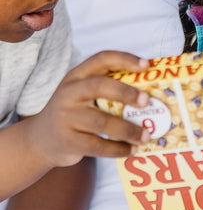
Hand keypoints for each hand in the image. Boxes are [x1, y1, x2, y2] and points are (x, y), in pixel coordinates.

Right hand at [30, 50, 149, 167]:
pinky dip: (118, 149)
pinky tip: (132, 150)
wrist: (43, 139)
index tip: (146, 65)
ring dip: (129, 130)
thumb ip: (109, 92)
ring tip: (147, 136)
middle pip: (99, 86)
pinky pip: (98, 146)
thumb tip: (153, 97)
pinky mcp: (68, 140)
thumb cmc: (77, 114)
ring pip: (102, 122)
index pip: (101, 60)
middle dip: (126, 93)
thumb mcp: (85, 96)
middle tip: (147, 101)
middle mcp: (69, 93)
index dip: (124, 59)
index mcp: (77, 76)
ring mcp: (66, 117)